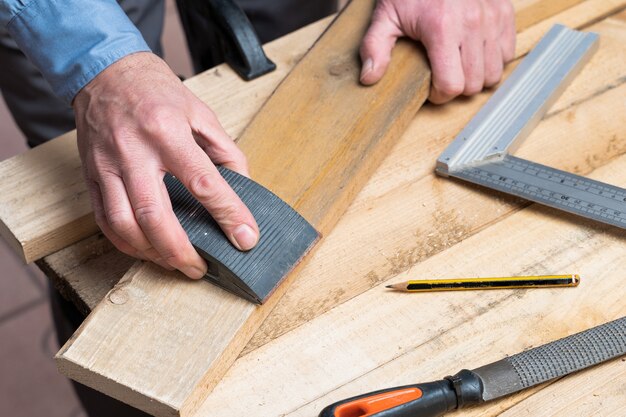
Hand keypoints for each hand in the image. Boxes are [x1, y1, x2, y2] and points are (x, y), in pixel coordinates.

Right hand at [73, 52, 258, 278]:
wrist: (105, 73)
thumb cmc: (156, 92)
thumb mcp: (201, 112)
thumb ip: (225, 151)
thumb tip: (243, 188)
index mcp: (168, 131)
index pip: (203, 182)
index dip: (228, 215)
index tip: (246, 239)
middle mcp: (134, 151)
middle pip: (156, 215)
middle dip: (181, 251)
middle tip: (201, 268)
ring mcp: (107, 166)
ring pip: (124, 225)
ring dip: (152, 254)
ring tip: (176, 263)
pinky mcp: (91, 176)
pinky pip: (104, 221)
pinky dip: (126, 244)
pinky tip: (147, 250)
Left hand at [359, 0, 515, 102]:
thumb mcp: (386, 16)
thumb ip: (375, 47)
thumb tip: (369, 78)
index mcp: (441, 28)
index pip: (452, 85)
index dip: (439, 95)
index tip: (431, 90)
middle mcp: (471, 23)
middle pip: (474, 84)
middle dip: (457, 88)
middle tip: (443, 77)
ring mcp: (491, 17)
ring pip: (494, 73)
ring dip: (477, 77)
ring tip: (459, 67)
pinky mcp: (505, 12)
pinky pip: (507, 53)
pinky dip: (493, 59)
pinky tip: (475, 53)